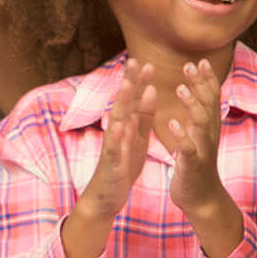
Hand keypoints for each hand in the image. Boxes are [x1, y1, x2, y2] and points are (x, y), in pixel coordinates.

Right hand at [61, 60, 157, 257]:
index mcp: (127, 126)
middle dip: (129, 83)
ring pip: (117, 121)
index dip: (139, 81)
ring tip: (127, 86)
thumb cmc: (122, 166)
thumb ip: (143, 116)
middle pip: (123, 103)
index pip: (133, 99)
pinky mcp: (112, 163)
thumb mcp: (137, 138)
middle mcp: (117, 132)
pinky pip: (115, 148)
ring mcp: (113, 146)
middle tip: (135, 61)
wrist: (106, 196)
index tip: (146, 61)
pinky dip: (118, 137)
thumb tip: (150, 89)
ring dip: (122, 103)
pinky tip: (121, 126)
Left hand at [157, 59, 230, 217]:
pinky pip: (188, 148)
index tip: (200, 60)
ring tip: (180, 89)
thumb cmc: (196, 164)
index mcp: (208, 127)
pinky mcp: (192, 165)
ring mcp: (202, 149)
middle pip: (209, 105)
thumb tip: (199, 92)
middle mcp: (209, 135)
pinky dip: (181, 135)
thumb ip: (199, 115)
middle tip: (190, 65)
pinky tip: (172, 122)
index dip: (207, 79)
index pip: (211, 98)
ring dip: (192, 105)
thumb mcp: (199, 136)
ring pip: (201, 123)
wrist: (201, 198)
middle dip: (201, 85)